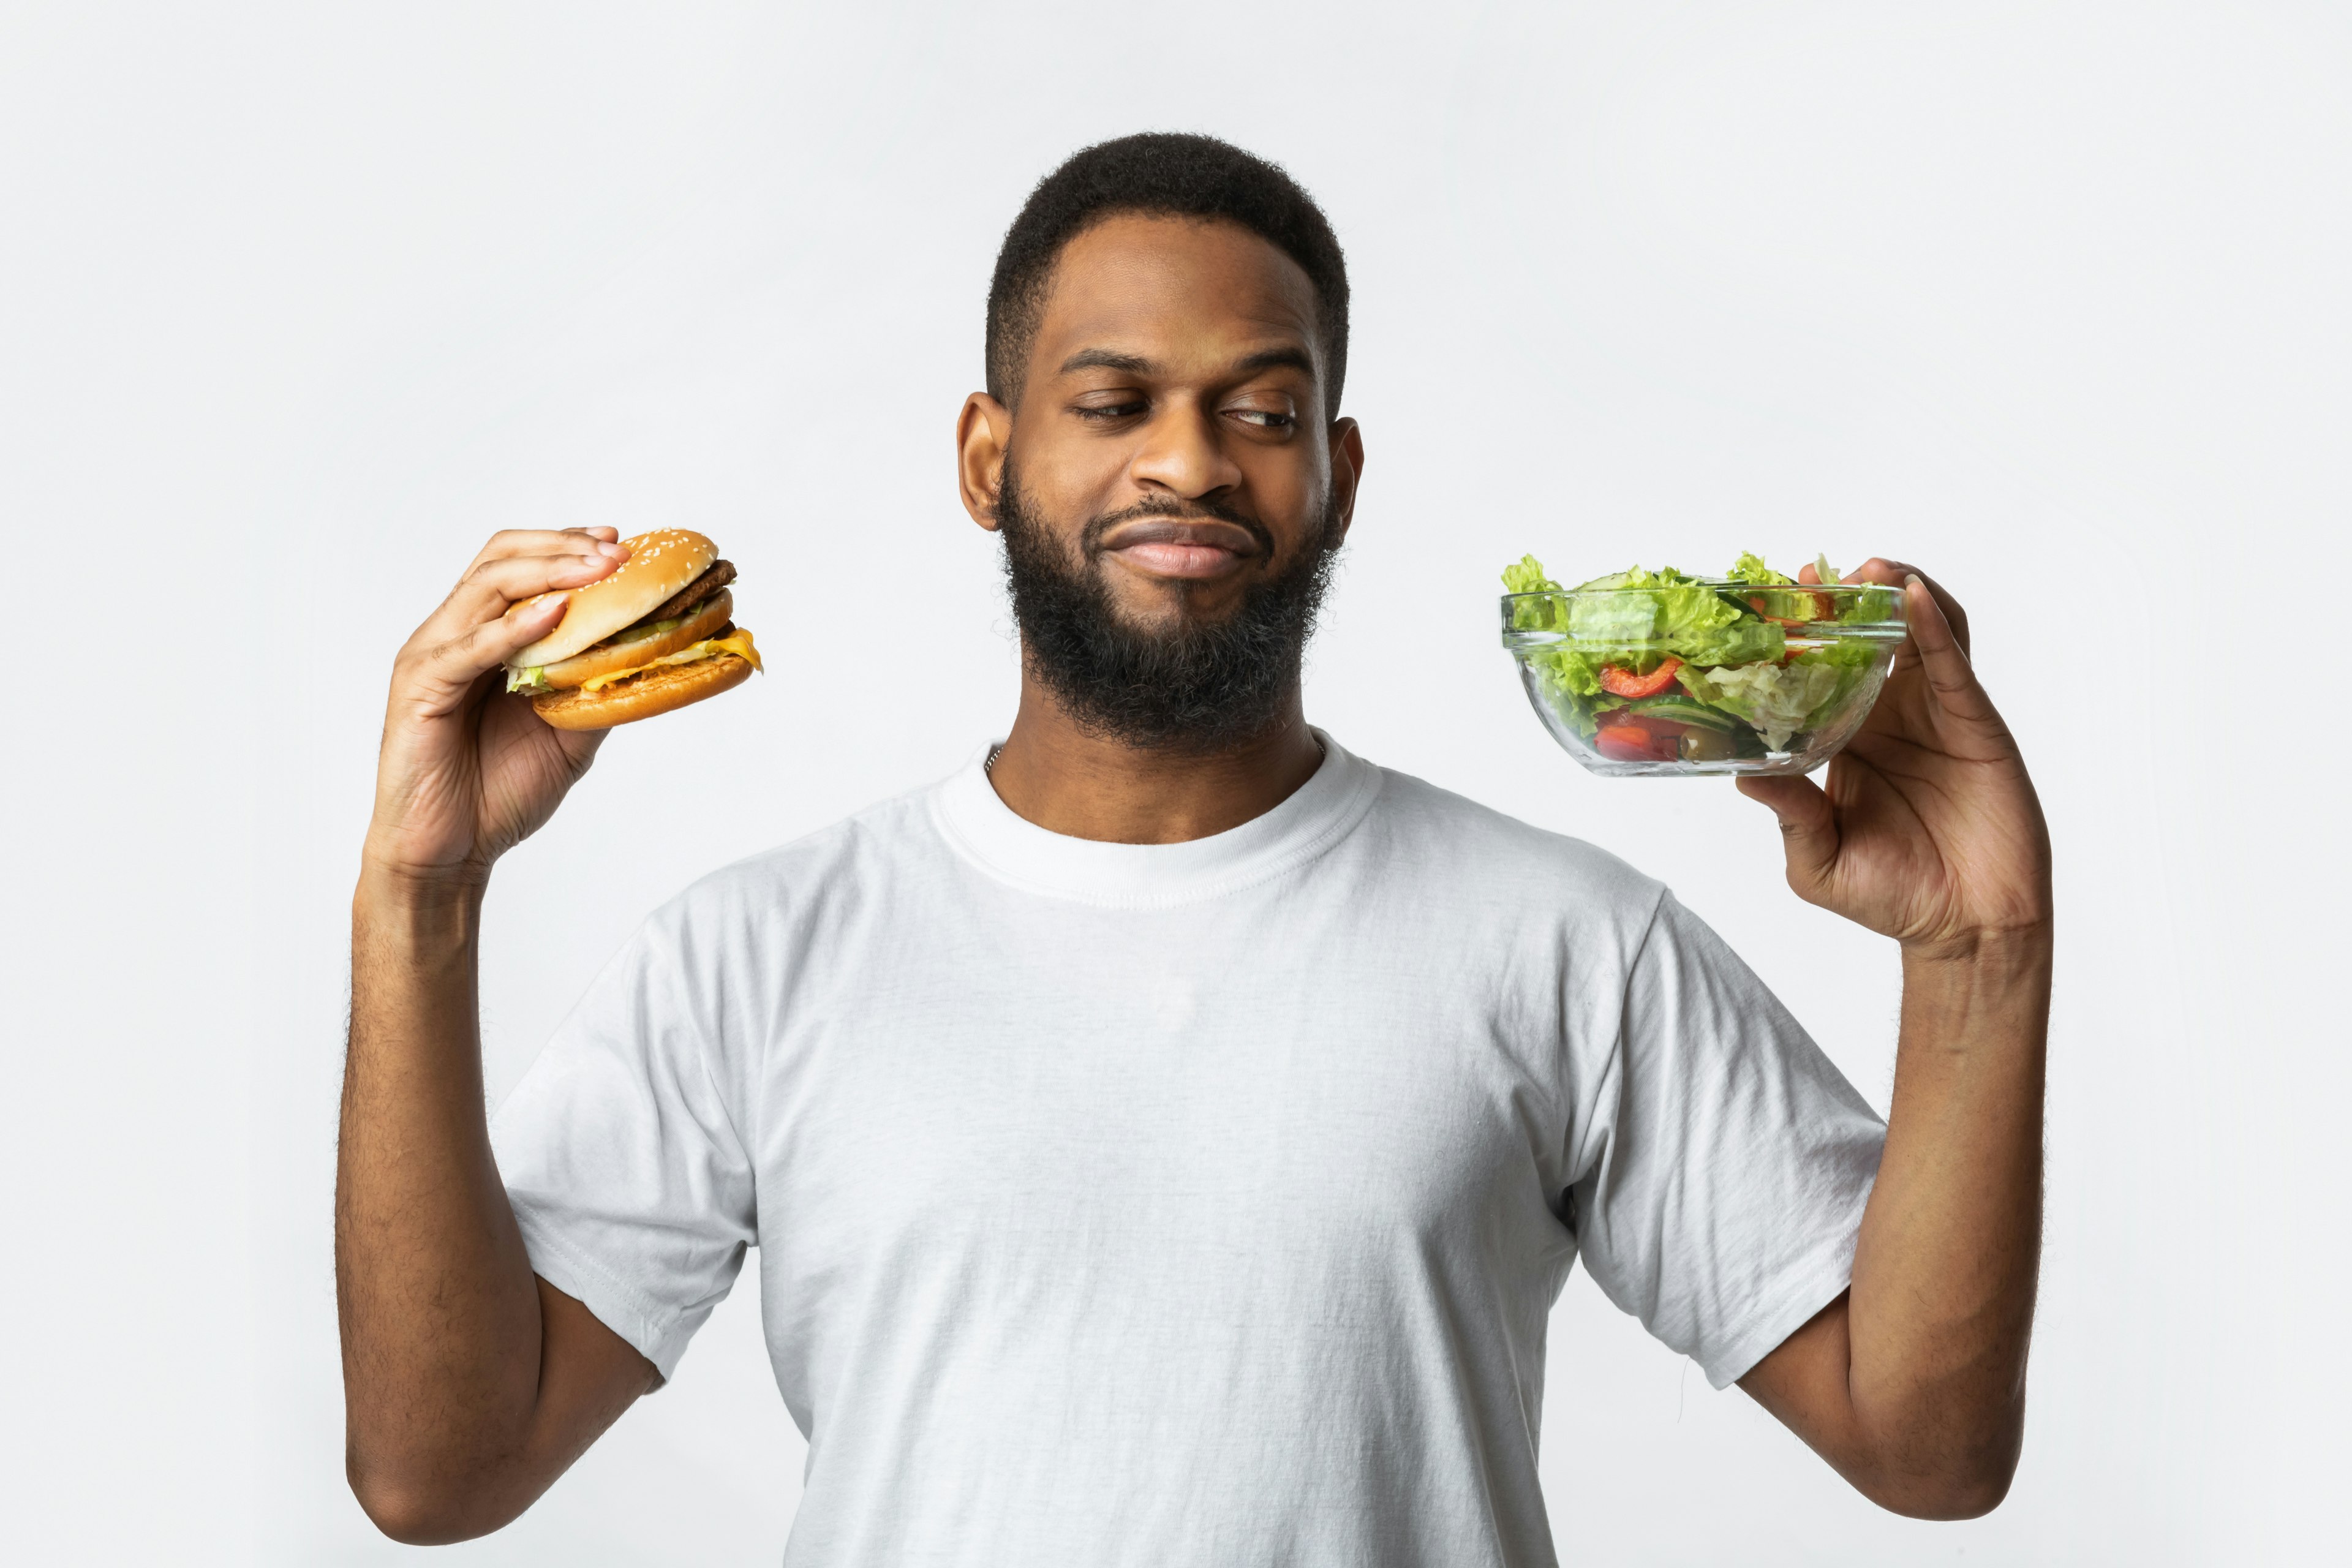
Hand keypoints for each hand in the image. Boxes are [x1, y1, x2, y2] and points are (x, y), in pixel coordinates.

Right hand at [362, 529, 629, 886]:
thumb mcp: (570, 733)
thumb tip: (652, 656)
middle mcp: (455, 634)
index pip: (523, 566)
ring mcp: (432, 656)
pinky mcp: (419, 688)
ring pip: (485, 588)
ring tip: (596, 569)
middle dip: (564, 548)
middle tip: (618, 551)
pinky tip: (554, 614)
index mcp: (486, 637)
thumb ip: (596, 687)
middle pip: (502, 560)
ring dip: (547, 573)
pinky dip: (512, 627)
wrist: (450, 853)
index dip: (570, 546)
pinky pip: (467, 648)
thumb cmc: (498, 792)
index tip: (623, 544)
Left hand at [1737, 560, 2050, 956]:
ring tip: (1869, 567)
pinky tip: (1914, 598)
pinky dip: (1935, 625)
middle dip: (1844, 599)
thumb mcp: (1818, 860)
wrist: (1966, 929)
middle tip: (1811, 574)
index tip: (1765, 606)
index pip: (1818, 673)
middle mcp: (1889, 718)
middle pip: (1868, 638)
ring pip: (1918, 633)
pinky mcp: (1974, 723)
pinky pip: (1955, 663)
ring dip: (1895, 592)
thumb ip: (1789, 814)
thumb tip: (1742, 775)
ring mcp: (1935, 715)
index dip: (1797, 637)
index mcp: (1845, 741)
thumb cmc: (1892, 897)